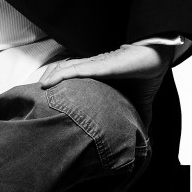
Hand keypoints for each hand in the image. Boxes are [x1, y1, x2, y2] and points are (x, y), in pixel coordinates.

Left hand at [39, 43, 174, 118]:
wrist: (157, 57)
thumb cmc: (146, 74)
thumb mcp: (140, 101)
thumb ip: (139, 115)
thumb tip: (144, 133)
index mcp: (99, 76)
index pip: (72, 79)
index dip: (58, 87)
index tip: (47, 101)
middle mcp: (93, 69)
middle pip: (62, 72)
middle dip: (48, 82)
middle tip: (34, 96)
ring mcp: (95, 66)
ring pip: (64, 69)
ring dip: (48, 78)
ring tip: (36, 90)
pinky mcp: (100, 65)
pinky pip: (74, 69)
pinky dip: (59, 75)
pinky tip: (47, 83)